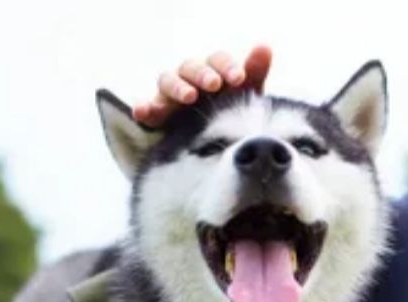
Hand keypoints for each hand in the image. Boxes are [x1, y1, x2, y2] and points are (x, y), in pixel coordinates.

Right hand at [133, 45, 272, 127]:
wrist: (212, 148)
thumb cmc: (230, 113)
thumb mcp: (245, 96)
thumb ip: (253, 72)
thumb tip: (265, 46)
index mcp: (211, 72)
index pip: (216, 60)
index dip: (226, 66)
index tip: (240, 78)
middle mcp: (188, 79)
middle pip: (189, 67)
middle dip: (202, 73)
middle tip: (214, 84)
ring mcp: (169, 96)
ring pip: (166, 81)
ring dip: (177, 86)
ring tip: (189, 96)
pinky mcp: (156, 115)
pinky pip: (145, 108)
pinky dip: (142, 108)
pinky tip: (142, 113)